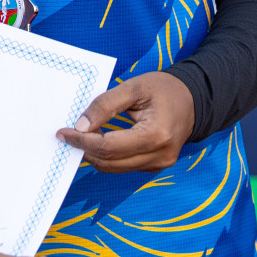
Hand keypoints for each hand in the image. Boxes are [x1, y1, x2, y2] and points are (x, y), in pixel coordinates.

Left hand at [55, 71, 194, 173]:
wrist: (192, 99)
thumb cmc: (163, 89)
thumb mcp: (133, 87)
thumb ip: (105, 104)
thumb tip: (81, 125)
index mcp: (156, 135)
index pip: (109, 147)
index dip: (82, 141)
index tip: (64, 132)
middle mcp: (160, 155)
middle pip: (110, 162)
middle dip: (85, 149)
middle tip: (68, 134)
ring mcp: (160, 164)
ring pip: (115, 168)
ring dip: (94, 155)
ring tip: (81, 136)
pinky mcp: (156, 166)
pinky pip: (124, 166)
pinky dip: (108, 156)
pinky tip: (98, 141)